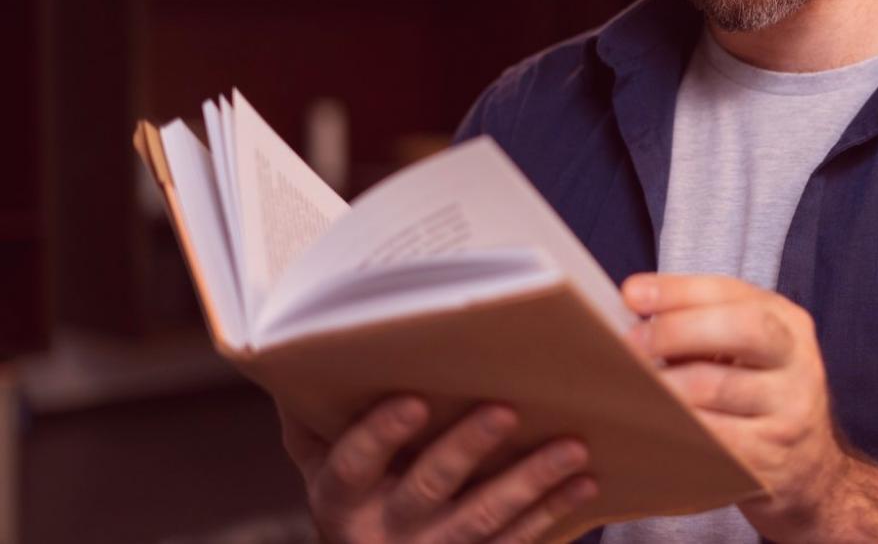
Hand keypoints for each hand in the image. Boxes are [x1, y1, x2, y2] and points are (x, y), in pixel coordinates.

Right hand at [277, 396, 597, 543]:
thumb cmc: (353, 496)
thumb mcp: (319, 466)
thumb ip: (312, 419)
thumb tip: (294, 352)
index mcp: (339, 500)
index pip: (352, 465)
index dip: (381, 434)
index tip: (416, 400)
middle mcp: (380, 530)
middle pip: (426, 486)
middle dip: (468, 447)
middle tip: (507, 409)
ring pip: (482, 519)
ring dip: (530, 481)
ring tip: (572, 447)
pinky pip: (514, 542)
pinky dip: (553, 511)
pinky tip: (583, 480)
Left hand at [622, 273, 849, 541]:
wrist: (809, 465)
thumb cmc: (759, 393)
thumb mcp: (748, 349)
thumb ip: (704, 323)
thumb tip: (635, 310)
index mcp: (786, 322)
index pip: (730, 292)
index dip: (677, 291)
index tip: (632, 294)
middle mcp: (797, 360)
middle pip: (741, 329)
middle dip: (677, 330)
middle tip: (632, 344)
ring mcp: (790, 410)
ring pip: (719, 386)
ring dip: (667, 383)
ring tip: (634, 384)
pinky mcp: (773, 457)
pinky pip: (715, 438)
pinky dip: (679, 426)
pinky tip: (655, 421)